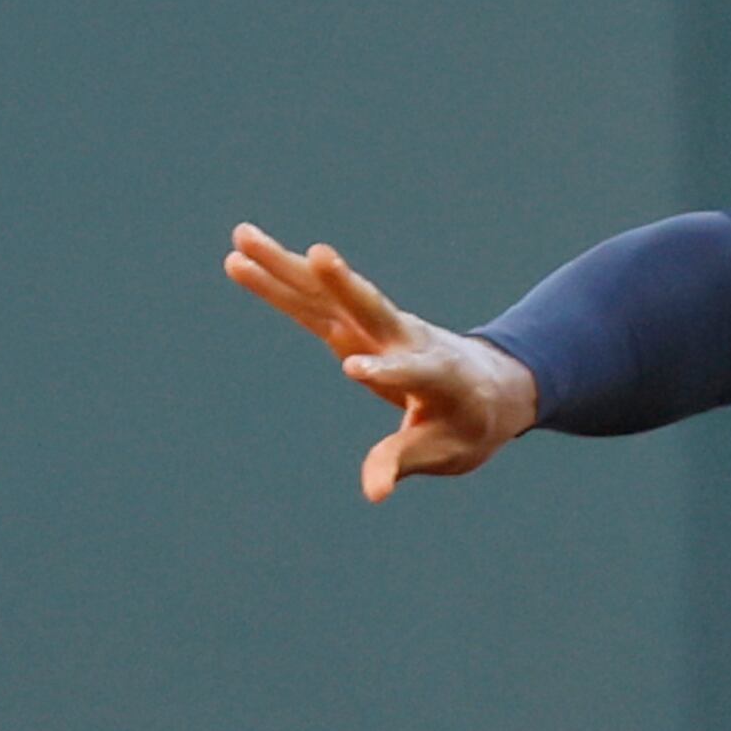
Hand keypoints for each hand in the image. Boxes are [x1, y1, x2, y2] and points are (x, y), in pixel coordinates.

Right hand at [225, 222, 539, 501]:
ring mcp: (378, 325)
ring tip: (242, 237)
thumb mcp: (444, 452)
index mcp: (438, 376)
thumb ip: (403, 463)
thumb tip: (375, 493)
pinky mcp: (355, 321)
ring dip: (288, 267)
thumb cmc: (468, 424)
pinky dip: (281, 278)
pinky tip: (241, 255)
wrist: (489, 386)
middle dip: (343, 285)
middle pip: (370, 308)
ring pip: (330, 293)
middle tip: (317, 255)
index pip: (410, 371)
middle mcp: (405, 339)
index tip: (354, 369)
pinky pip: (314, 298)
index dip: (385, 371)